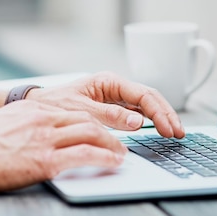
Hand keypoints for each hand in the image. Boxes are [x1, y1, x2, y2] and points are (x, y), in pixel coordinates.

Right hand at [0, 99, 126, 194]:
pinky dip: (104, 158)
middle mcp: (42, 119)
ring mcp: (45, 138)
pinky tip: (113, 163)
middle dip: (107, 130)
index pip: (71, 111)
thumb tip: (30, 134)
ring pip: (91, 133)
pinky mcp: (46, 160)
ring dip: (111, 144)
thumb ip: (20, 125)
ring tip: (120, 154)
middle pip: (86, 119)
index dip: (91, 120)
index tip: (100, 128)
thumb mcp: (0, 124)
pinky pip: (86, 155)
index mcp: (31, 110)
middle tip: (117, 141)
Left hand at [26, 72, 184, 137]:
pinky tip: (159, 131)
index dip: (159, 112)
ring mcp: (115, 98)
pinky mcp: (113, 109)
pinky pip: (137, 114)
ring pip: (146, 106)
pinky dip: (150, 122)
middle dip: (167, 115)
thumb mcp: (81, 110)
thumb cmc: (54, 105)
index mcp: (109, 82)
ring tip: (174, 133)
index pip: (143, 95)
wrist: (37, 109)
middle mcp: (115, 88)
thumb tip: (136, 121)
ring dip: (161, 118)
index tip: (168, 129)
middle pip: (150, 99)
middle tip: (179, 133)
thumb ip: (109, 115)